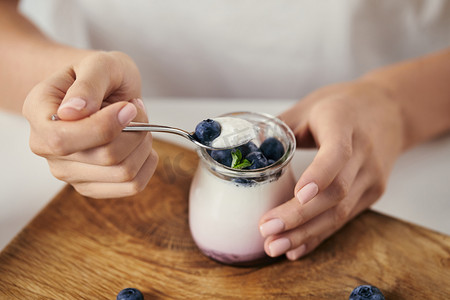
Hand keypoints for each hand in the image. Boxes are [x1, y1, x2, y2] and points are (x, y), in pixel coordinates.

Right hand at [23, 51, 157, 197]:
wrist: (100, 88)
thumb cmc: (97, 75)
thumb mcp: (97, 64)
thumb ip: (88, 85)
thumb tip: (73, 112)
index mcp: (38, 113)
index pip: (64, 139)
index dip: (105, 127)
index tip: (128, 107)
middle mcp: (46, 147)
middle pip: (105, 158)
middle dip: (135, 131)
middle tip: (134, 108)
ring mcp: (68, 171)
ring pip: (123, 173)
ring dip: (143, 144)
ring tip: (136, 123)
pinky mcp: (92, 185)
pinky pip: (132, 186)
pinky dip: (147, 162)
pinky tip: (141, 143)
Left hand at [259, 80, 403, 259]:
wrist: (391, 111)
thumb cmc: (344, 105)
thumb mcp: (310, 106)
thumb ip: (279, 127)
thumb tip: (244, 150)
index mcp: (344, 123)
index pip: (337, 153)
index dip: (320, 175)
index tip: (298, 194)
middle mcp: (364, 152)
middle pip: (335, 192)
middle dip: (299, 215)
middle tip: (267, 230)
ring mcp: (371, 176)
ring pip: (340, 212)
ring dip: (306, 233)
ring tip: (275, 247)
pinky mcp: (372, 192)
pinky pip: (344, 218)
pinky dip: (319, 235)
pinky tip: (297, 248)